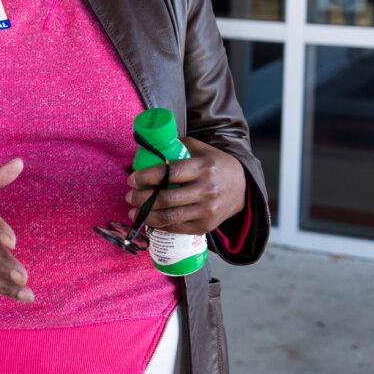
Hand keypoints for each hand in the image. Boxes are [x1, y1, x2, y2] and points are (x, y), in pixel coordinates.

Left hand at [125, 138, 245, 234]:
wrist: (244, 189)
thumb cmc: (217, 166)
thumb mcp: (203, 149)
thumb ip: (179, 146)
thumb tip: (151, 148)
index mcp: (203, 167)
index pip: (170, 172)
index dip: (147, 176)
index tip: (132, 179)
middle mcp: (206, 190)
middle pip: (166, 198)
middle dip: (142, 198)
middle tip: (129, 195)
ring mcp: (206, 211)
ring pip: (169, 217)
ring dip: (146, 215)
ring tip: (134, 210)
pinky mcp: (206, 226)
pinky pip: (177, 228)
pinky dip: (159, 225)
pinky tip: (149, 220)